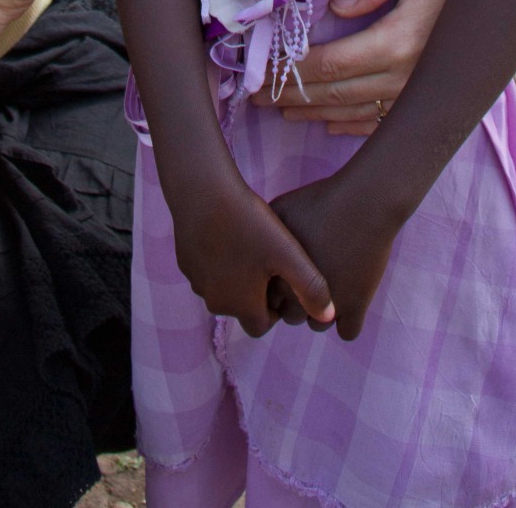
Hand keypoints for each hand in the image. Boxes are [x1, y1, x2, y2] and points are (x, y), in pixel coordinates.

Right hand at [171, 175, 333, 339]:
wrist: (202, 192)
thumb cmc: (247, 223)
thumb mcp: (287, 253)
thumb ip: (310, 288)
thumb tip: (329, 318)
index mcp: (241, 306)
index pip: (263, 324)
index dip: (277, 307)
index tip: (284, 278)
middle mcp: (215, 302)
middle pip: (243, 308)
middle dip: (258, 292)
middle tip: (270, 259)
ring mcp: (197, 282)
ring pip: (225, 288)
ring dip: (238, 275)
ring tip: (252, 243)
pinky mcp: (186, 263)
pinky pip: (209, 271)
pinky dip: (220, 260)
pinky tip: (230, 233)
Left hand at [252, 0, 466, 135]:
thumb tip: (336, 7)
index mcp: (400, 42)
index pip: (330, 64)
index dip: (290, 72)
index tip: (257, 72)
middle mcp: (407, 78)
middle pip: (335, 93)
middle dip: (290, 95)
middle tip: (253, 95)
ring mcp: (417, 97)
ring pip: (353, 113)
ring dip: (312, 113)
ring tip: (277, 109)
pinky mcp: (426, 104)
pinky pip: (380, 123)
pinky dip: (348, 126)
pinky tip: (324, 122)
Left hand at [270, 173, 395, 340]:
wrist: (363, 202)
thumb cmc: (320, 202)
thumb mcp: (280, 211)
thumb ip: (265, 237)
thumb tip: (256, 252)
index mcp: (278, 276)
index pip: (268, 301)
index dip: (278, 286)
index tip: (288, 271)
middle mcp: (299, 297)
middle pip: (291, 316)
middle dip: (297, 300)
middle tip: (310, 274)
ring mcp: (329, 305)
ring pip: (318, 325)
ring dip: (320, 310)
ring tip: (330, 281)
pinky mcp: (357, 306)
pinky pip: (347, 332)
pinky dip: (346, 319)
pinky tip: (348, 297)